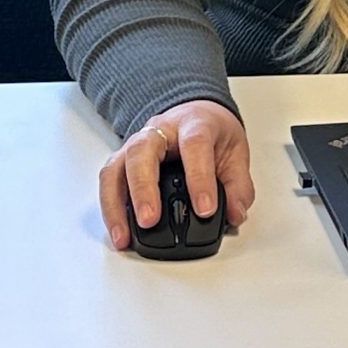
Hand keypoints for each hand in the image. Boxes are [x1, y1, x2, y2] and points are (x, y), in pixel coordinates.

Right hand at [100, 99, 256, 251]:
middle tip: (150, 221)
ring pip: (116, 167)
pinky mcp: (123, 161)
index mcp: (194, 124)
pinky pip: (109, 182)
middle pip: (142, 152)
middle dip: (144, 189)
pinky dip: (110, 209)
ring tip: (125, 236)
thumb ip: (239, 186)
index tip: (205, 209)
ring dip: (116, 204)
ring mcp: (136, 144)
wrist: (195, 112)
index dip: (199, 177)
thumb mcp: (235, 151)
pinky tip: (119, 232)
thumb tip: (234, 214)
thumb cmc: (211, 132)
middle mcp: (159, 131)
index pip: (195, 144)